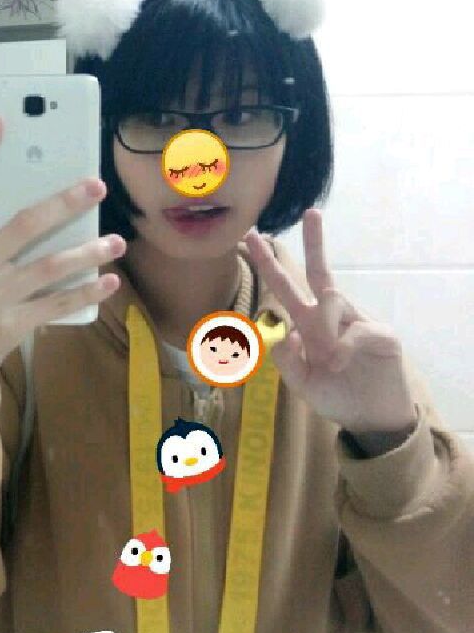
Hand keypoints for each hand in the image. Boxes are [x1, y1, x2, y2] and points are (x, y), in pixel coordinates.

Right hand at [0, 116, 124, 401]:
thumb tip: (47, 202)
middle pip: (22, 224)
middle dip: (63, 203)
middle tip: (96, 185)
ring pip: (49, 266)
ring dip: (88, 252)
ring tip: (116, 241)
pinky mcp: (10, 325)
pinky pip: (57, 304)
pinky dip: (86, 291)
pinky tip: (109, 281)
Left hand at [244, 209, 416, 436]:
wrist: (371, 420)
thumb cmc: (335, 397)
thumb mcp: (301, 382)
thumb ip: (286, 359)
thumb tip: (283, 329)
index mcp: (307, 325)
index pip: (286, 288)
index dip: (269, 265)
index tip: (252, 239)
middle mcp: (330, 316)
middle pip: (318, 273)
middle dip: (314, 242)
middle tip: (310, 212)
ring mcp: (356, 321)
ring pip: (330, 301)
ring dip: (322, 329)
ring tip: (331, 361)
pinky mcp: (380, 332)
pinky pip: (352, 327)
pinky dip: (342, 345)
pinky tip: (343, 361)